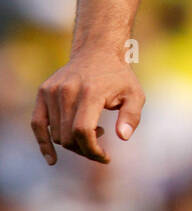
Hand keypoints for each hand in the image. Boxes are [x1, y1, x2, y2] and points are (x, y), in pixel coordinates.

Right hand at [31, 53, 145, 164]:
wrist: (97, 51)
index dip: (92, 150)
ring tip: (92, 132)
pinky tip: (52, 159)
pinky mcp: (43, 91)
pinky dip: (43, 143)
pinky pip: (37, 124)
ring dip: (73, 143)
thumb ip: (131, 116)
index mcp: (90, 92)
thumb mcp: (135, 94)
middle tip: (100, 147)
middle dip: (85, 150)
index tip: (106, 157)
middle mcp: (68, 90)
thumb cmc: (118, 77)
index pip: (83, 131)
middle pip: (69, 136)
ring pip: (56, 134)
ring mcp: (52, 90)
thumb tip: (123, 136)